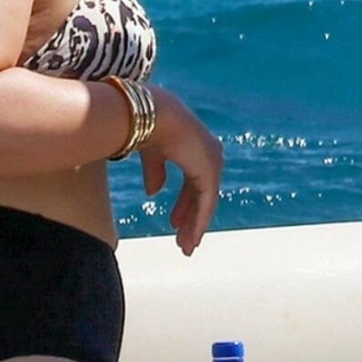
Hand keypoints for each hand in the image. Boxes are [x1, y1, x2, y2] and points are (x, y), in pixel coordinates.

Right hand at [138, 87, 222, 255]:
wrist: (153, 116)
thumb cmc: (149, 127)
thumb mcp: (152, 155)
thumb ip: (155, 173)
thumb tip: (153, 193)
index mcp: (196, 150)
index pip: (193, 184)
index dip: (184, 205)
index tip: (175, 223)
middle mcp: (209, 157)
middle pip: (201, 196)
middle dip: (190, 219)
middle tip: (182, 240)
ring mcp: (212, 165)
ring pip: (206, 203)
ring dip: (194, 225)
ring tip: (186, 246)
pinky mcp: (210, 173)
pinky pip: (206, 203)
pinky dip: (199, 221)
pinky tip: (192, 237)